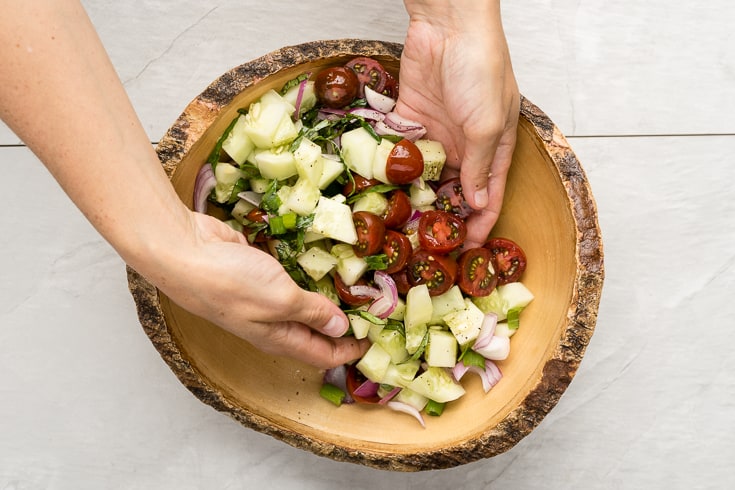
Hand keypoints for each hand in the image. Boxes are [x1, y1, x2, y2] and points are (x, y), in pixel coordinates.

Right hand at [153, 212, 369, 368]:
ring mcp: (265, 295)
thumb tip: (341, 329)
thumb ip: (313, 312)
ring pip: (304, 302)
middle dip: (344, 324)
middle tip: (373, 306)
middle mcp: (274, 321)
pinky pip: (291, 276)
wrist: (184, 251)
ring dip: (328, 295)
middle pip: (316, 331)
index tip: (377, 338)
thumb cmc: (230, 283)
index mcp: (280, 338)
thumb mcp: (281, 300)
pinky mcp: (259, 270)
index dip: (350, 350)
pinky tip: (324, 259)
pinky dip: (309, 271)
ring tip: (356, 282)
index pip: (323, 354)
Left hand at [398, 0, 519, 247]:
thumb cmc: (481, 69)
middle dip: (440, 220)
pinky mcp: (408, 122)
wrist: (448, 25)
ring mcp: (435, 136)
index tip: (465, 254)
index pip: (487, 198)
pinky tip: (378, 192)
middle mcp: (464, 147)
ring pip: (423, 178)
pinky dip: (390, 169)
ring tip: (397, 227)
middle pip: (453, 194)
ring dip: (413, 200)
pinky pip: (398, 152)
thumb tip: (477, 204)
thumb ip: (479, 165)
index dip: (478, 227)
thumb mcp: (487, 124)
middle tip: (422, 247)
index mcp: (492, 150)